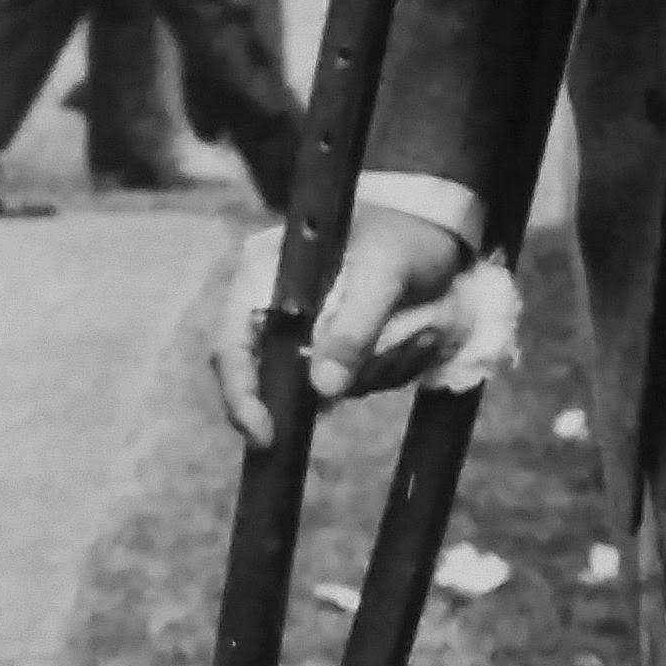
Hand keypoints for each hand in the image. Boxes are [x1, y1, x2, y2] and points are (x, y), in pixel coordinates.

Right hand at [211, 201, 466, 446]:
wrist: (435, 230)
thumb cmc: (402, 236)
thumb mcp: (384, 273)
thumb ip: (355, 328)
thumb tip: (324, 390)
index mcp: (263, 273)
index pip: (230, 344)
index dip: (240, 395)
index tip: (265, 435)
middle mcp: (272, 305)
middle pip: (267, 377)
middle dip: (319, 389)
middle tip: (368, 379)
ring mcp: (303, 331)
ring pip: (318, 386)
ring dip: (369, 372)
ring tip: (415, 330)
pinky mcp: (332, 347)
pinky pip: (349, 383)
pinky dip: (383, 371)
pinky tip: (413, 336)